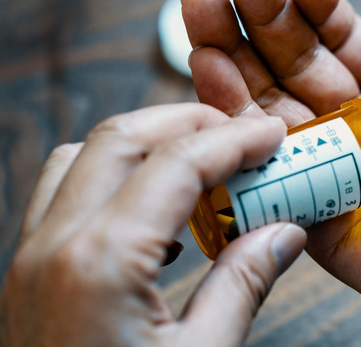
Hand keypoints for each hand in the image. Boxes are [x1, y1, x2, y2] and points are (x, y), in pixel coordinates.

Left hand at [0, 104, 306, 345]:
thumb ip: (244, 284)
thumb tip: (286, 232)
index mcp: (101, 261)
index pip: (176, 163)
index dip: (234, 139)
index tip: (273, 133)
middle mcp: (54, 245)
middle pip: (120, 138)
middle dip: (186, 123)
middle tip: (241, 134)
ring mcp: (31, 258)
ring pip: (82, 157)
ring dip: (144, 145)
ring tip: (202, 161)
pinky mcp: (28, 276)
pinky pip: (64, 196)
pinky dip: (115, 179)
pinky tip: (159, 215)